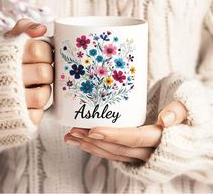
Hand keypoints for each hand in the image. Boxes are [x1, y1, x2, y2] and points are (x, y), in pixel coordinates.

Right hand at [5, 19, 52, 124]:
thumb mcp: (5, 43)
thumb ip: (22, 29)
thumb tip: (42, 29)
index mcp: (7, 57)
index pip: (39, 50)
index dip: (46, 53)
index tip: (43, 56)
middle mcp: (8, 78)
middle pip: (44, 72)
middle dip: (46, 72)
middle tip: (40, 73)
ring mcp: (11, 101)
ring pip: (42, 95)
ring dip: (43, 91)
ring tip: (34, 88)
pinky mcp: (16, 119)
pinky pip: (37, 115)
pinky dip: (37, 110)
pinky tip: (28, 104)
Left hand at [64, 101, 187, 161]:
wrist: (188, 127)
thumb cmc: (186, 111)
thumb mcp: (186, 105)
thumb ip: (178, 111)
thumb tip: (164, 120)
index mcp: (160, 138)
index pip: (134, 138)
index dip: (113, 136)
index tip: (93, 130)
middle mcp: (148, 150)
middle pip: (118, 148)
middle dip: (94, 141)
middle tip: (73, 131)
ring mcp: (140, 153)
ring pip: (113, 153)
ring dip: (90, 146)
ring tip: (71, 137)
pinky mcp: (133, 152)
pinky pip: (113, 153)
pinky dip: (97, 148)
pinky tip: (83, 142)